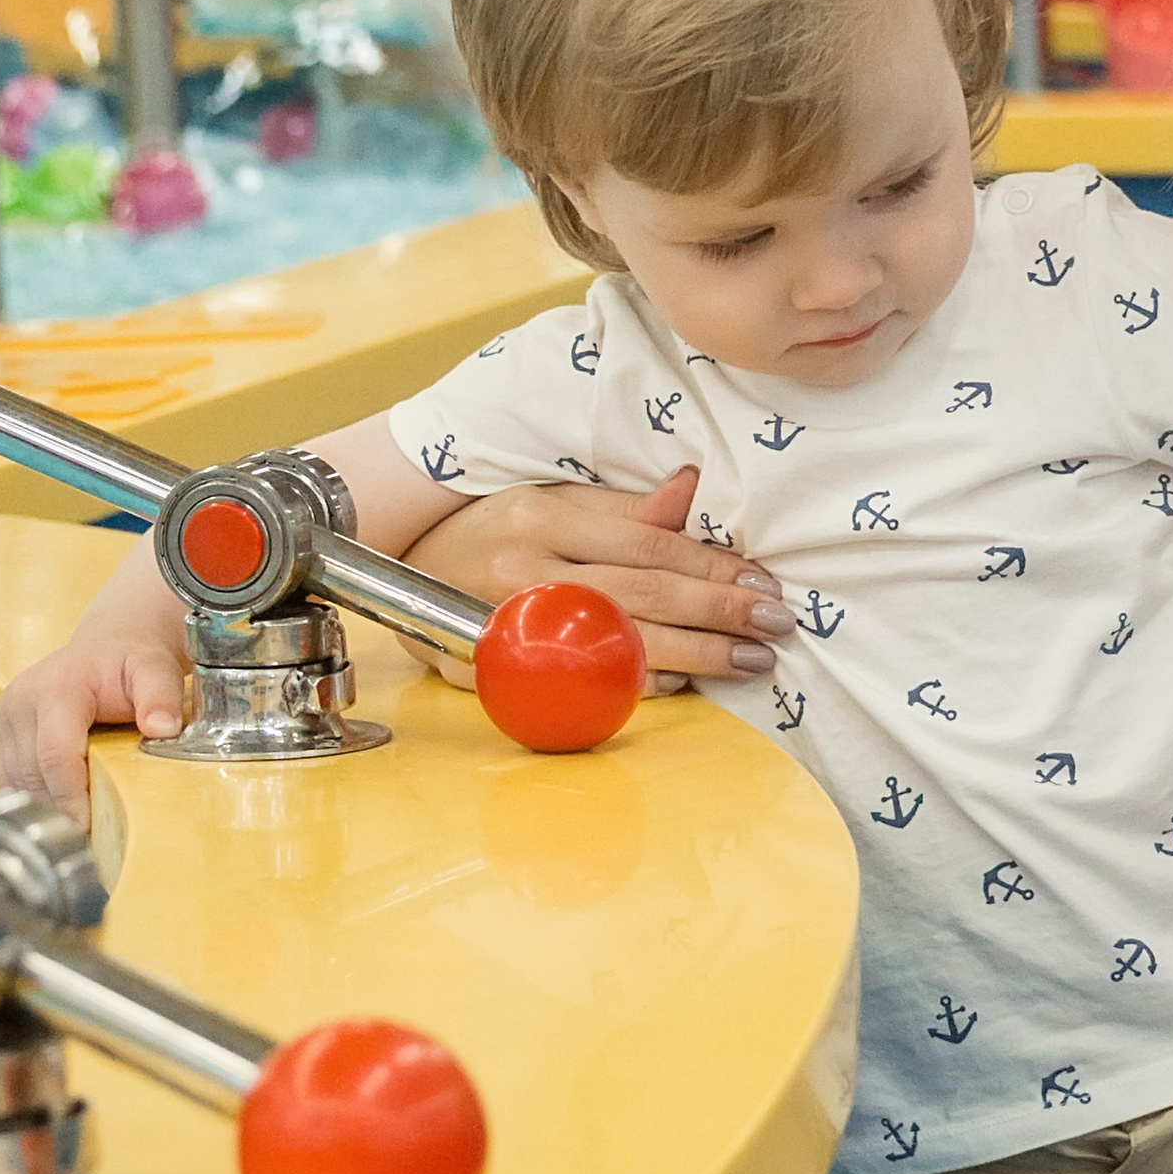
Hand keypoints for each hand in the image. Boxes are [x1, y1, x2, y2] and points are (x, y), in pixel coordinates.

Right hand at [0, 627, 188, 824]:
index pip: (54, 755)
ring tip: (78, 834)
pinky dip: (34, 800)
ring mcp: (4, 720)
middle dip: (60, 810)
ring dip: (45, 809)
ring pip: (16, 782)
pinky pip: (9, 780)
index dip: (70, 797)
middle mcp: (20, 703)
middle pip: (33, 774)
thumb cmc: (131, 661)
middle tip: (90, 843)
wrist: (107, 646)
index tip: (90, 828)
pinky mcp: (0, 736)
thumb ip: (160, 696)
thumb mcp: (155, 670)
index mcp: (54, 689)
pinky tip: (60, 814)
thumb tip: (162, 728)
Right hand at [404, 466, 793, 687]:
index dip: (711, 567)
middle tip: (776, 624)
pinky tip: (683, 680)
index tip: (763, 583)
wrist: (396, 574)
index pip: (647, 546)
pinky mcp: (497, 672)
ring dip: (694, 655)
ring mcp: (509, 627)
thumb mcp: (546, 503)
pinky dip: (637, 683)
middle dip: (718, 613)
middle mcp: (525, 572)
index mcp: (541, 519)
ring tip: (749, 660)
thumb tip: (692, 491)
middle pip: (641, 596)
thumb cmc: (485, 534)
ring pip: (617, 644)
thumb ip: (622, 509)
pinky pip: (579, 681)